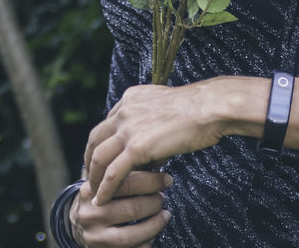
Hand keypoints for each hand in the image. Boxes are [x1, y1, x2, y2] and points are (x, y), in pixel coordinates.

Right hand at [69, 169, 170, 247]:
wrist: (78, 229)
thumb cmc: (97, 200)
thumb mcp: (99, 183)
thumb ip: (117, 170)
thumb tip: (151, 158)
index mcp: (89, 191)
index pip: (122, 183)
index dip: (149, 180)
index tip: (165, 178)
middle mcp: (90, 214)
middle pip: (131, 209)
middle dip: (154, 202)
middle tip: (162, 197)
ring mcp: (95, 237)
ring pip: (132, 234)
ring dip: (155, 224)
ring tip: (164, 215)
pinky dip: (147, 242)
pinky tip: (153, 233)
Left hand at [84, 81, 231, 204]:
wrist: (209, 107)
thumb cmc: (199, 110)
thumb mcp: (166, 110)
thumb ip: (152, 126)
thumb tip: (151, 153)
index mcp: (130, 98)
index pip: (107, 123)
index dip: (102, 143)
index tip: (100, 157)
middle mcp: (124, 111)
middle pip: (95, 138)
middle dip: (89, 159)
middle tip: (89, 176)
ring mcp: (128, 128)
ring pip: (99, 157)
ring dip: (93, 177)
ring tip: (93, 192)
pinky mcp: (137, 147)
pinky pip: (113, 173)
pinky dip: (105, 188)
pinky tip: (102, 200)